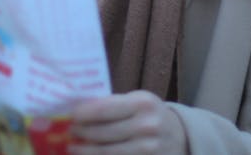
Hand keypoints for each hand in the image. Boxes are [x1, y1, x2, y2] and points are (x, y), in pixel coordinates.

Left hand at [69, 90, 186, 154]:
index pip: (104, 109)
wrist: (181, 137)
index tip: (70, 115)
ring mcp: (149, 149)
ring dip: (85, 151)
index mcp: (142, 103)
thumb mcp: (138, 102)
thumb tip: (78, 111)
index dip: (83, 114)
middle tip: (69, 132)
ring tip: (73, 147)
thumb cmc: (151, 116)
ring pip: (107, 153)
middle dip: (81, 133)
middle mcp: (147, 126)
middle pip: (102, 133)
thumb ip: (113, 105)